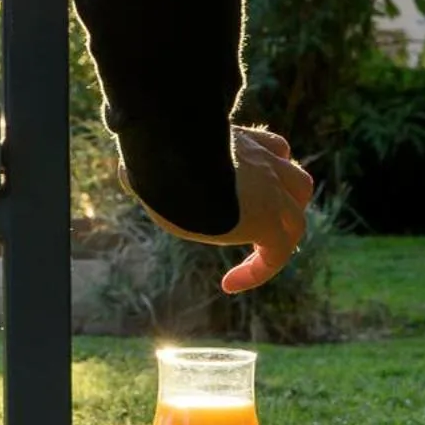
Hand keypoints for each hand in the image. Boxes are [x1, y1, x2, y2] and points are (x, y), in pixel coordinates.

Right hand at [127, 125, 314, 294]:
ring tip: (254, 259)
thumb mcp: (156, 152)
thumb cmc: (155, 150)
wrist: (174, 153)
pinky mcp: (267, 221)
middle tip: (261, 222)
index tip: (239, 187)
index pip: (271, 148)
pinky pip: (276, 254)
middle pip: (293, 180)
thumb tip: (127, 173)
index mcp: (241, 140)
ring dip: (279, 238)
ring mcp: (271, 190)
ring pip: (296, 219)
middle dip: (284, 202)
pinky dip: (258, 272)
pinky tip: (229, 284)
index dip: (262, 167)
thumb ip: (153, 163)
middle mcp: (262, 162)